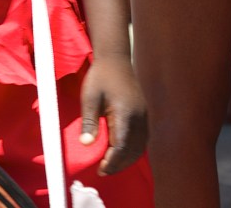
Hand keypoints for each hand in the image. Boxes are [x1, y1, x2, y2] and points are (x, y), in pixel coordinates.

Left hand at [80, 56, 147, 175]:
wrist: (116, 60)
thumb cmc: (100, 77)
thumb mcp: (89, 98)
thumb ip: (89, 122)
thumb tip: (87, 144)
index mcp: (125, 113)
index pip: (121, 145)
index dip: (112, 161)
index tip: (101, 169)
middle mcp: (139, 116)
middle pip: (133, 148)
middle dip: (120, 163)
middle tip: (104, 171)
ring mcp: (144, 114)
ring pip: (141, 144)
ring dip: (128, 158)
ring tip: (112, 165)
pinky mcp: (144, 113)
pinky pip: (143, 137)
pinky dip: (134, 148)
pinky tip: (123, 151)